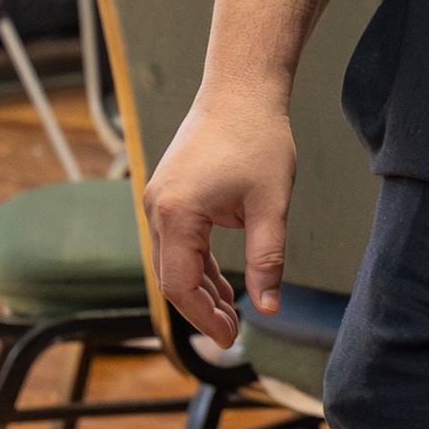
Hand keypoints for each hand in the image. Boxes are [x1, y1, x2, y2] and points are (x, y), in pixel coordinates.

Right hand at [142, 83, 295, 342]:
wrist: (242, 89)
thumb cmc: (259, 139)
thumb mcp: (271, 205)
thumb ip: (267, 259)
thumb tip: (270, 308)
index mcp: (176, 213)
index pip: (180, 285)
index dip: (204, 319)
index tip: (231, 339)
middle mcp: (157, 208)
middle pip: (169, 278)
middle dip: (200, 309)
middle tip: (234, 333)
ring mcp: (158, 199)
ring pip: (171, 262)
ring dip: (199, 289)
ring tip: (233, 311)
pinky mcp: (167, 193)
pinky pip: (175, 242)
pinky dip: (196, 265)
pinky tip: (222, 283)